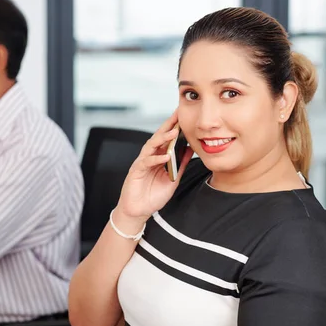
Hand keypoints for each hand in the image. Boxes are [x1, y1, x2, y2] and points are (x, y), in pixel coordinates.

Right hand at [114, 112, 192, 227]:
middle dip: (168, 126)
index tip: (184, 116)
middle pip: (158, 137)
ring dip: (162, 139)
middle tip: (178, 115)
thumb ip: (179, 165)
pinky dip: (156, 159)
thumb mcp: (172, 180)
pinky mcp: (136, 172)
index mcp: (158, 157)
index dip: (174, 127)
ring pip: (151, 146)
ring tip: (174, 132)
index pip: (166, 139)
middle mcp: (149, 157)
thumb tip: (189, 151)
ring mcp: (142, 163)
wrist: (138, 211)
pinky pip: (146, 162)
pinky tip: (165, 156)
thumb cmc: (153, 196)